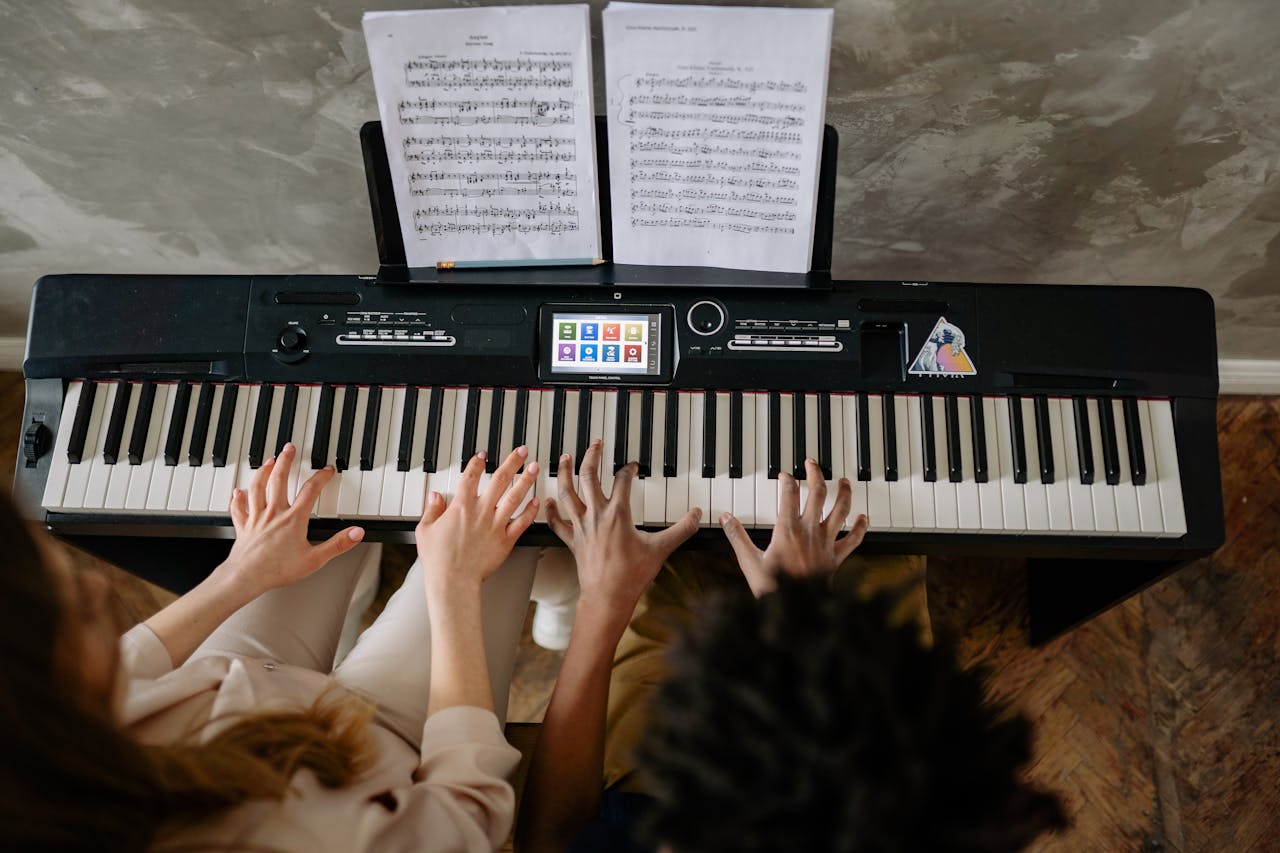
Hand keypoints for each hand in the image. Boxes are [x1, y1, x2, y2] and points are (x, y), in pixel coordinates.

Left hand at [223, 443, 364, 595]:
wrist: (246, 577)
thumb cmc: (277, 570)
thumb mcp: (314, 560)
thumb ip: (337, 545)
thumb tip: (356, 533)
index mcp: (293, 519)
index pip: (310, 491)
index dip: (320, 477)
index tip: (326, 470)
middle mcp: (274, 514)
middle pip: (279, 480)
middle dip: (285, 461)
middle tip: (289, 449)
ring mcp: (256, 519)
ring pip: (258, 488)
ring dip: (263, 472)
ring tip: (267, 462)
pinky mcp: (243, 527)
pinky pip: (239, 509)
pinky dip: (238, 498)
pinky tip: (238, 492)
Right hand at [415, 446, 539, 595]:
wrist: (453, 581)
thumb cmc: (438, 559)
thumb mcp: (425, 531)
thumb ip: (431, 511)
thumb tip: (434, 497)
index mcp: (461, 507)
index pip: (471, 477)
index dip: (477, 463)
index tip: (483, 455)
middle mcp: (481, 512)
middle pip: (500, 480)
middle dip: (513, 462)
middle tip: (522, 451)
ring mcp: (496, 525)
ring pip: (515, 497)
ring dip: (526, 480)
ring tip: (535, 468)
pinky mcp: (505, 541)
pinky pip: (521, 523)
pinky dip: (530, 511)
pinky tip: (536, 502)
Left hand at [544, 439, 700, 621]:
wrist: (608, 597)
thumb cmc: (632, 575)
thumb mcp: (661, 549)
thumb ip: (682, 529)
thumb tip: (697, 515)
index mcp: (618, 514)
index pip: (622, 480)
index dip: (629, 468)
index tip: (633, 465)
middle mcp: (597, 515)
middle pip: (589, 476)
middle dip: (592, 456)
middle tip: (595, 444)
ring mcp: (582, 527)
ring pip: (568, 493)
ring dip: (565, 473)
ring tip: (565, 458)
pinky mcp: (573, 541)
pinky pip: (558, 523)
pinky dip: (552, 510)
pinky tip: (547, 500)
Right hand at [719, 457, 867, 596]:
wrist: (797, 611)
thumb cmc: (773, 588)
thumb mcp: (749, 562)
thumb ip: (737, 537)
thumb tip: (724, 518)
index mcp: (787, 530)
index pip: (788, 494)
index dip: (787, 480)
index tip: (784, 474)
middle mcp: (809, 532)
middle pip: (818, 493)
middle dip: (816, 474)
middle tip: (812, 463)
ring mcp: (825, 543)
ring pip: (840, 510)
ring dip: (843, 493)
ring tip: (843, 480)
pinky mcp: (836, 557)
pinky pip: (853, 540)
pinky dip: (860, 528)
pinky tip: (863, 517)